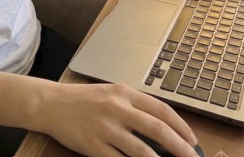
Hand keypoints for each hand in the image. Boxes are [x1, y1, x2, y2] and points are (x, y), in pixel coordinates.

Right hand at [43, 83, 199, 156]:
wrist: (50, 103)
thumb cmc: (81, 99)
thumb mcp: (109, 93)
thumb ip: (133, 105)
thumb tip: (161, 127)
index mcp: (123, 92)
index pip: (161, 110)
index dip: (181, 126)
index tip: (193, 140)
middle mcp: (116, 108)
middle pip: (158, 130)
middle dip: (181, 148)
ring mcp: (105, 128)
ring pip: (142, 151)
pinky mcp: (93, 145)